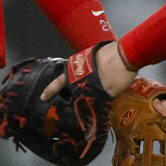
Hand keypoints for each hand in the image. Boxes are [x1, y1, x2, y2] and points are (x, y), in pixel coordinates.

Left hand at [40, 42, 165, 119]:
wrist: (123, 56)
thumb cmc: (110, 53)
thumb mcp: (94, 57)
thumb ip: (89, 67)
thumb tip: (91, 71)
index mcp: (77, 69)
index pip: (60, 81)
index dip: (51, 90)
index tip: (42, 97)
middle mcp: (81, 81)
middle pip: (72, 96)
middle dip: (73, 102)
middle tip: (70, 108)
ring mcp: (91, 90)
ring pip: (84, 103)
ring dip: (86, 106)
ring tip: (88, 111)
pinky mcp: (103, 97)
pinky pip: (98, 106)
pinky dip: (99, 109)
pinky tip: (100, 112)